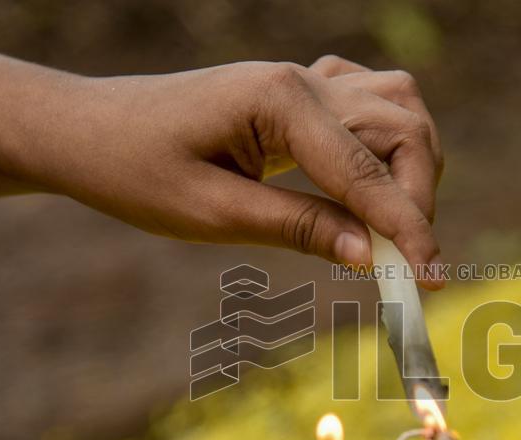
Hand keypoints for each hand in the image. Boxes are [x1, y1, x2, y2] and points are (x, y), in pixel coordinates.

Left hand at [0, 14, 444, 286]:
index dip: (407, 228)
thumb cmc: (134, 171)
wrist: (88, 130)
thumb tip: (371, 257)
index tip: (433, 278)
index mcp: (278, 101)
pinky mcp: (296, 92)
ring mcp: (302, 79)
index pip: (365, 171)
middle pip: (402, 126)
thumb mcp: (212, 215)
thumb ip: (298, 228)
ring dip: (411, 165)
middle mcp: (301, 80)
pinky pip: (368, 102)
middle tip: (409, 260)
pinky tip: (368, 180)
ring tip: (393, 226)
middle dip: (418, 196)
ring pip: (397, 107)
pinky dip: (386, 144)